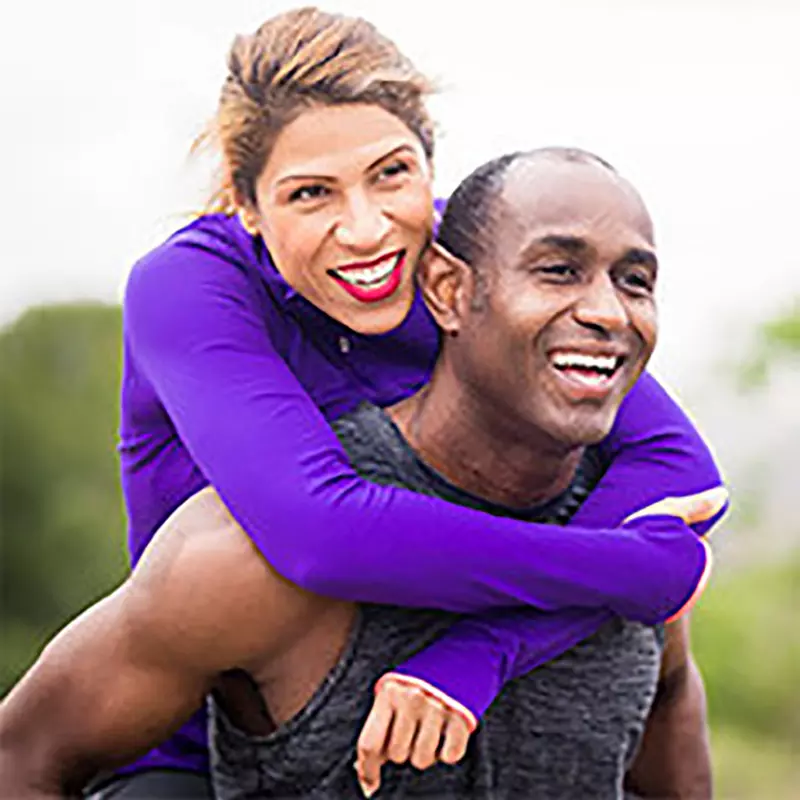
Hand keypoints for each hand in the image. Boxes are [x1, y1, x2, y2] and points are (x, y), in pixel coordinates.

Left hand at [355, 674, 474, 796]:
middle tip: (411, 730)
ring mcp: (437, 708)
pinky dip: (448, 751)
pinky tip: (446, 732)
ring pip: (421, 760)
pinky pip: (450, 756)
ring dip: (424, 753)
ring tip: (428, 730)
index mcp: (389, 693)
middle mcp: (412, 699)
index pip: (370, 744)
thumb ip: (378, 732)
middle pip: (397, 755)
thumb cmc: (415, 686)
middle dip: (402, 749)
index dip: (368, 769)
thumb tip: (367, 781)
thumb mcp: (391, 698)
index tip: (370, 784)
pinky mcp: (461, 718)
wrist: (458, 658)